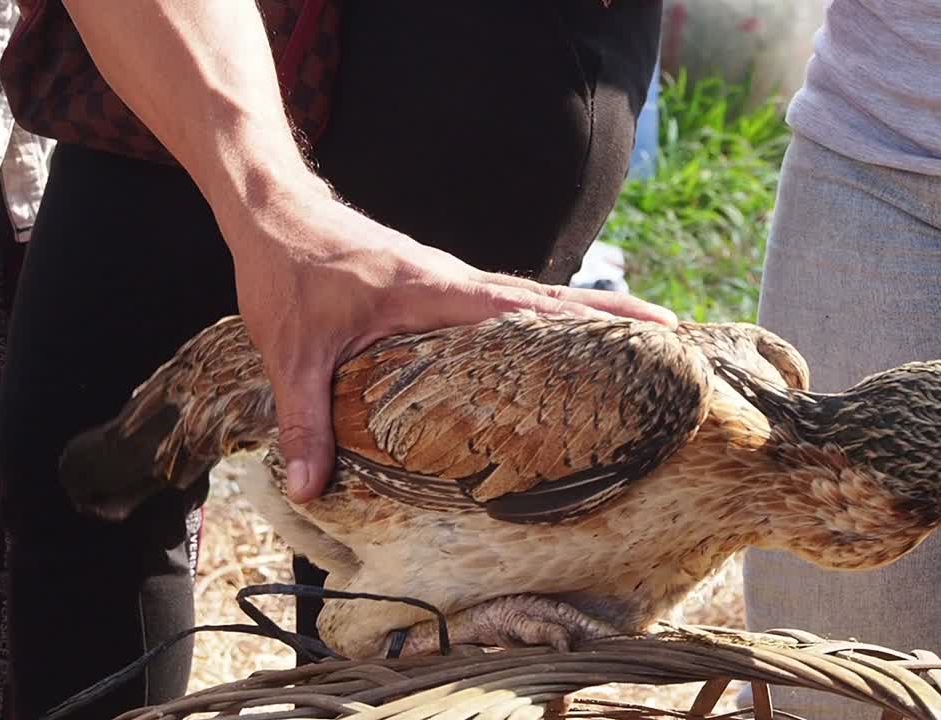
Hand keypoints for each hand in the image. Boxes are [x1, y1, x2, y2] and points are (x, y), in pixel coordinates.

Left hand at [218, 174, 676, 502]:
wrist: (272, 214)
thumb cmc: (287, 271)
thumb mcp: (292, 352)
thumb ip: (304, 420)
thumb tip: (312, 488)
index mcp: (437, 290)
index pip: (530, 305)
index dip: (593, 318)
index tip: (653, 328)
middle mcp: (455, 282)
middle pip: (549, 300)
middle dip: (610, 317)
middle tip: (668, 341)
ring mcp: (448, 283)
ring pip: (527, 302)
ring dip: (576, 321)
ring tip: (625, 354)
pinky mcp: (434, 289)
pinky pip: (498, 309)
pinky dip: (533, 325)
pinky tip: (542, 357)